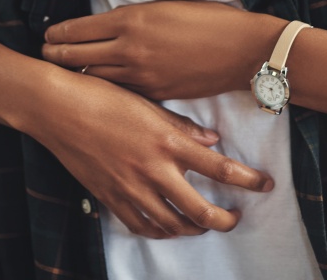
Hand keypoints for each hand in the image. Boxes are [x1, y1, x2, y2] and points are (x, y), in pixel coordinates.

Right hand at [24, 66, 274, 237]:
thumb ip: (182, 126)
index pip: (221, 169)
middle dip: (225, 219)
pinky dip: (160, 230)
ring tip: (204, 222)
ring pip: (173, 225)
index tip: (267, 185)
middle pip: (201, 210)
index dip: (249, 180)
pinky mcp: (111, 198)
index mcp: (168, 140)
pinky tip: (168, 225)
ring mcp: (131, 188)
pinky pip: (142, 226)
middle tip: (236, 218)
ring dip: (194, 228)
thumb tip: (212, 140)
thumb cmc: (105, 96)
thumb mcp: (149, 103)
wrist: (59, 108)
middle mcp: (154, 169)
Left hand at [42, 1, 285, 99]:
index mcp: (131, 21)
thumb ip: (135, 18)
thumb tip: (111, 25)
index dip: (58, 33)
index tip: (47, 34)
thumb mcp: (166, 8)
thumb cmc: (209, 20)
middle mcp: (130, 50)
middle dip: (56, 56)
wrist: (241, 50)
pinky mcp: (155, 95)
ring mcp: (141, 76)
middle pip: (78, 57)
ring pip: (95, 77)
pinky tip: (98, 88)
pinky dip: (106, 88)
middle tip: (45, 55)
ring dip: (77, 73)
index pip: (80, 29)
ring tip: (64, 72)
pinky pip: (121, 92)